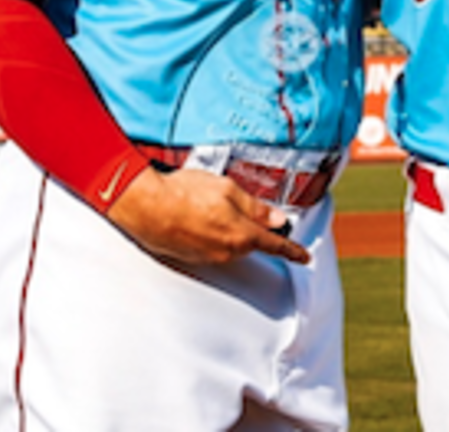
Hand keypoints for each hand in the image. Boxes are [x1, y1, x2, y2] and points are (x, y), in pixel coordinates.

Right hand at [105, 167, 309, 265]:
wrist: (145, 206)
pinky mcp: (192, 257)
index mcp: (242, 235)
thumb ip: (257, 208)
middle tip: (235, 204)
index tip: (304, 257)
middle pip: (251, 242)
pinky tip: (198, 216)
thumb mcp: (229, 190)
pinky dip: (212, 232)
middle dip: (251, 226)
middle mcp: (227, 252)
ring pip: (231, 244)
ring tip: (208, 204)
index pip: (275, 245)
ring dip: (228, 227)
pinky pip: (213, 246)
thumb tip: (278, 220)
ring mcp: (208, 257)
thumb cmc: (184, 193)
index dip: (292, 250)